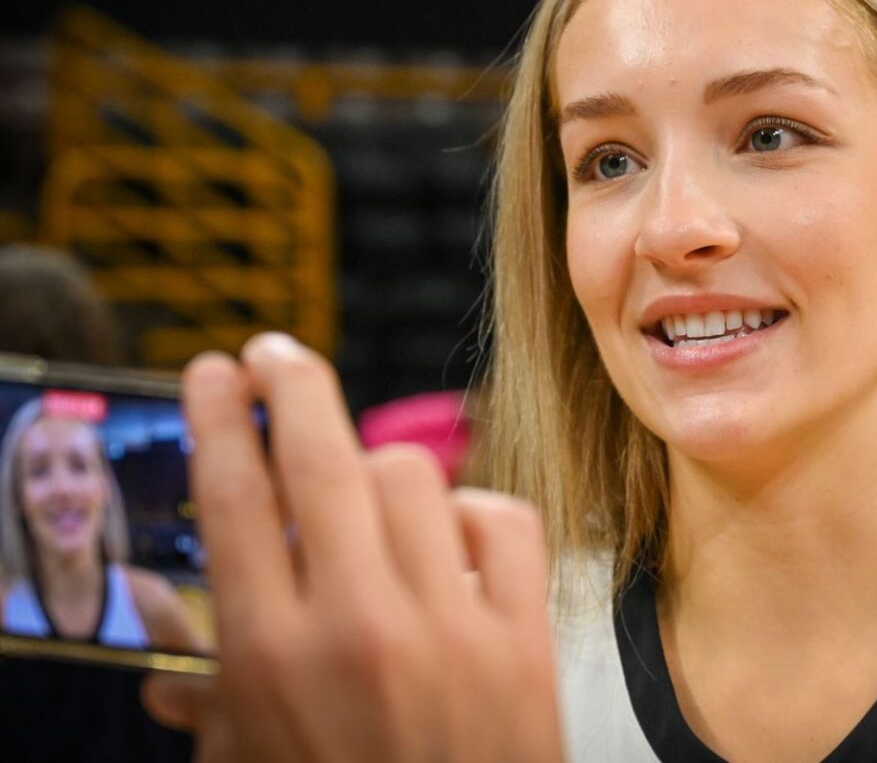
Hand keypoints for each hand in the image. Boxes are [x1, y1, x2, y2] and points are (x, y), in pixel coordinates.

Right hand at [142, 333, 562, 762]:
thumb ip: (210, 706)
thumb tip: (167, 670)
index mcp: (272, 656)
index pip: (233, 499)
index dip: (220, 418)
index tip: (216, 372)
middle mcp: (358, 625)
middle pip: (320, 455)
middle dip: (292, 384)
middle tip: (278, 355)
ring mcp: (450, 625)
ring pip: (412, 474)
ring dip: (386, 474)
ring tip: (373, 502)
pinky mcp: (526, 635)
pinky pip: (504, 518)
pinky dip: (478, 514)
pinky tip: (459, 539)